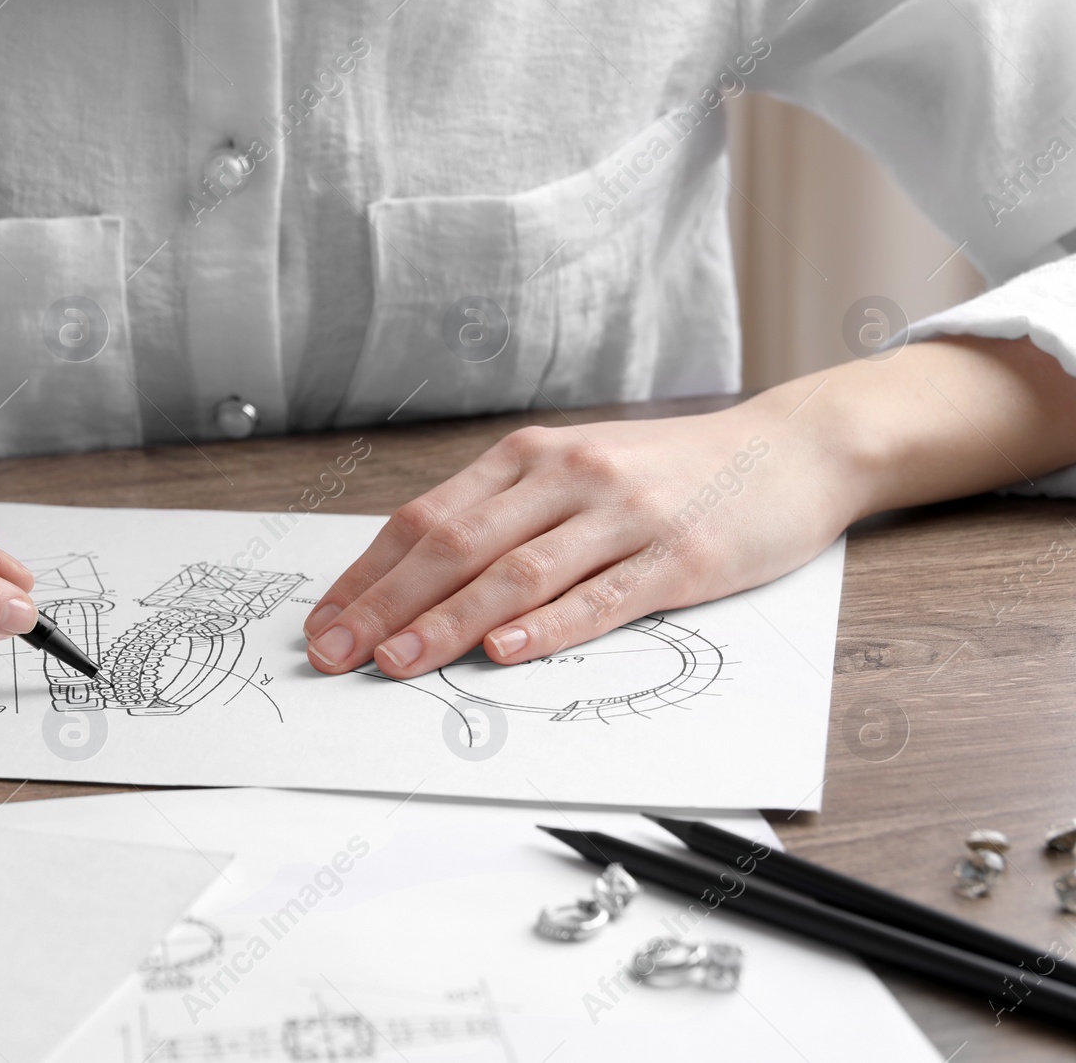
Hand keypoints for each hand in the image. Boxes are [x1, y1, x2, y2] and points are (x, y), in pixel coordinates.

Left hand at [302, 403, 857, 677]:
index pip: (425, 519)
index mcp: (529, 457)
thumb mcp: (576, 472)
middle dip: (384, 605)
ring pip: (516, 574)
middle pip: (455, 546)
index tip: (323, 623)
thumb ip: (506, 515)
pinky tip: (505, 651)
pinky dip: (550, 626)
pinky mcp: (677, 557)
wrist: (789, 450)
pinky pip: (602, 596)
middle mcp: (566, 476)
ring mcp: (622, 516)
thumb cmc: (668, 472)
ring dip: (448, 623)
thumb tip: (418, 580)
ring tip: (398, 662)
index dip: (366, 575)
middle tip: (335, 654)